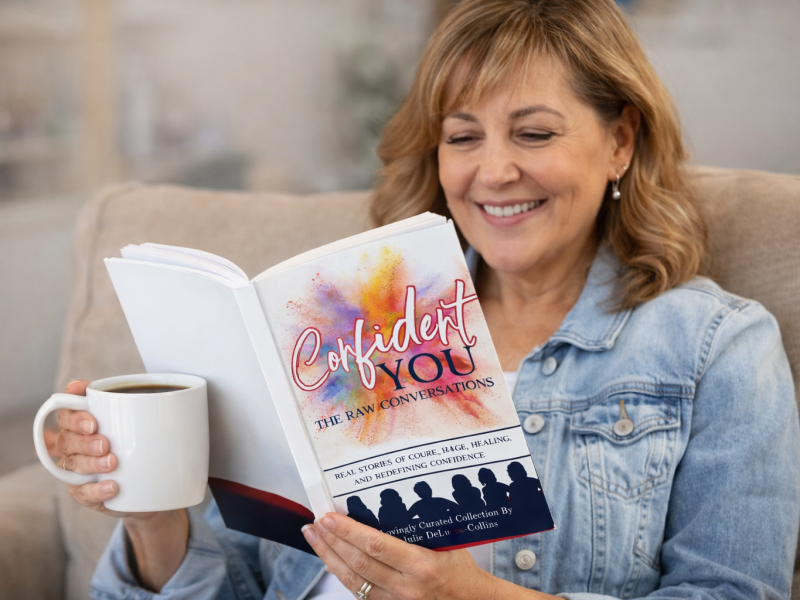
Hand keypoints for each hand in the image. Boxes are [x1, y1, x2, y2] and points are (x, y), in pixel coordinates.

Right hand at [57, 379, 188, 590]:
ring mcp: (80, 470)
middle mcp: (77, 444)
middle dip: (83, 436)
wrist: (153, 492)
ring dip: (91, 462)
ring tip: (113, 462)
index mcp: (88, 421)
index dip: (71, 396)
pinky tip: (114, 486)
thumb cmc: (148, 450)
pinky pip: (83, 493)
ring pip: (72, 463)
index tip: (83, 391)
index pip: (70, 405)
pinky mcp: (85, 493)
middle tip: (105, 441)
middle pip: (67, 436)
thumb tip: (188, 395)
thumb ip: (158, 409)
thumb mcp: (152, 427)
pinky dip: (97, 490)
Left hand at [302, 513, 547, 599]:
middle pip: (358, 563)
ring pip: (352, 580)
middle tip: (315, 522)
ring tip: (313, 537)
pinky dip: (341, 573)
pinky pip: (358, 592)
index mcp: (422, 566)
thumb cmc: (461, 568)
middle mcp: (405, 588)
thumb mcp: (447, 541)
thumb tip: (388, 501)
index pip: (376, 546)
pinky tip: (330, 558)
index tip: (329, 516)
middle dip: (332, 541)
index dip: (348, 531)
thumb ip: (418, 527)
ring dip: (329, 557)